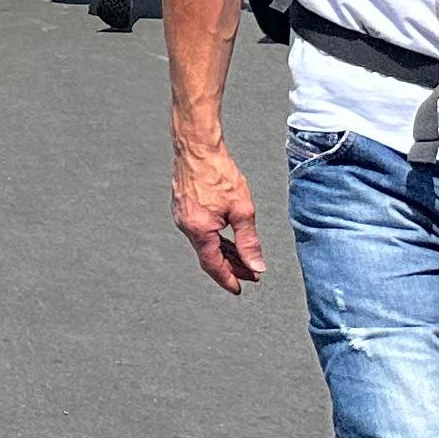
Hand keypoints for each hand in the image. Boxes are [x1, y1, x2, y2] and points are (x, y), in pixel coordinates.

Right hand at [173, 140, 266, 292]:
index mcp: (199, 230)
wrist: (197, 148)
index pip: (213, 265)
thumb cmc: (219, 174)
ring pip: (204, 244)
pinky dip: (214, 239)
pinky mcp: (183, 208)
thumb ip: (249, 242)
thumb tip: (256, 265)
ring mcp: (182, 217)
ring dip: (223, 253)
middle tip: (251, 273)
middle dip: (230, 267)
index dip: (228, 279)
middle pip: (208, 256)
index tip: (239, 289)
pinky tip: (227, 238)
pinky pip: (199, 232)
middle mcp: (186, 226)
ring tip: (243, 257)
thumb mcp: (242, 210)